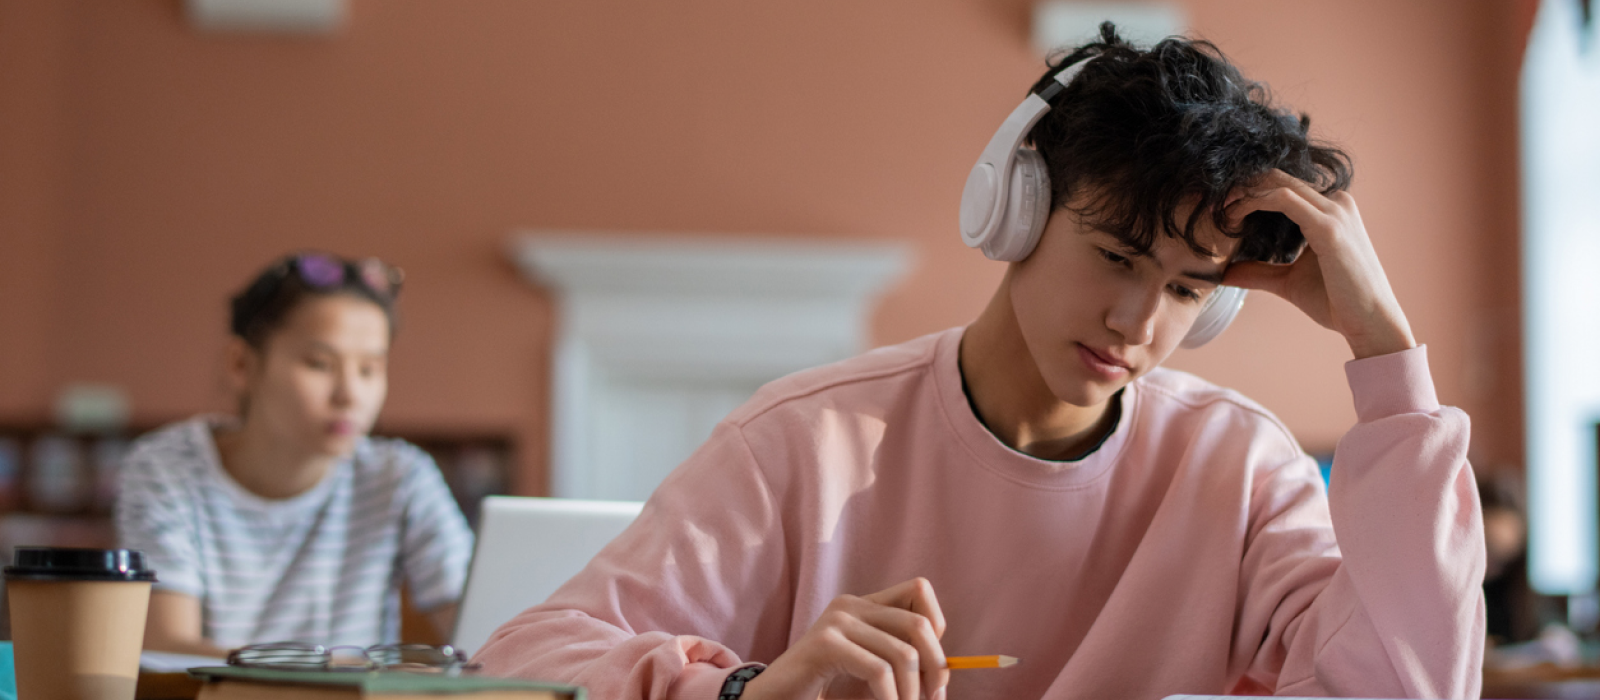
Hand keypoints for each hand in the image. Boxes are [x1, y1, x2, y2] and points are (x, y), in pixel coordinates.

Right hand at [742, 578, 948, 699]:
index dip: (937, 630)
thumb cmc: (824, 690)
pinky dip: (890, 698)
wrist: (775, 699)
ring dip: (912, 694)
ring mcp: (836, 622)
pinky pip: (878, 671)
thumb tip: (945, 674)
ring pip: (903, 653)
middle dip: (936, 668)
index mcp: (863, 606)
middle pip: (919, 625)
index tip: (934, 671)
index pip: (919, 591)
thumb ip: (903, 665)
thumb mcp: (870, 672)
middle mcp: (850, 605)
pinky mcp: (825, 645)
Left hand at [1223, 169, 1416, 358]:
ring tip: (1219, 213)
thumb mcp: (1288, 281)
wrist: (1370, 321)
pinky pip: (1283, 199)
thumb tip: (1225, 273)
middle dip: (1241, 188)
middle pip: (1278, 178)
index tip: (1220, 210)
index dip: (1248, 193)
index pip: (1283, 187)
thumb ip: (1259, 273)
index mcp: (1330, 210)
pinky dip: (1254, 202)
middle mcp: (1335, 202)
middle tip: (1212, 205)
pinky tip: (1233, 217)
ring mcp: (1334, 211)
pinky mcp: (1328, 226)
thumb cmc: (1336, 301)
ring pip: (1278, 183)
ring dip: (1243, 194)